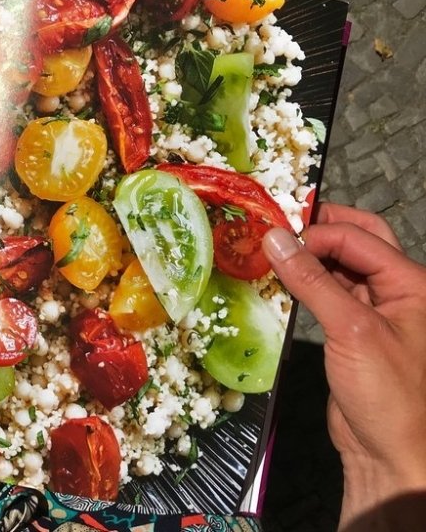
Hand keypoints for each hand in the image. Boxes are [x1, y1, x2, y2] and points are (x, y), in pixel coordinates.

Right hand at [263, 203, 425, 527]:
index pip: (359, 238)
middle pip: (357, 242)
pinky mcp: (352, 332)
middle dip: (318, 231)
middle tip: (278, 229)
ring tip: (270, 255)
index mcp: (412, 284)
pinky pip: (328, 294)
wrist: (389, 453)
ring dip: (308, 258)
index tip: (275, 236)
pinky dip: (305, 284)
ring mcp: (375, 311)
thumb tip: (276, 239)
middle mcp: (397, 291)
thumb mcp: (351, 330)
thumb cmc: (388, 395)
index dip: (317, 232)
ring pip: (340, 267)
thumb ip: (313, 281)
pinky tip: (280, 284)